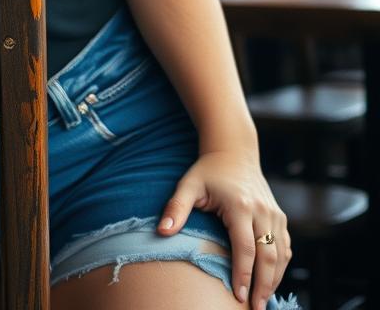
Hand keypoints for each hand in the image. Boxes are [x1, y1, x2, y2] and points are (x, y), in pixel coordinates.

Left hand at [158, 151, 290, 308]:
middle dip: (263, 286)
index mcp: (241, 206)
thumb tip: (161, 232)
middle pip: (268, 257)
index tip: (239, 297)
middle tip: (255, 308)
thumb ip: (176, 208)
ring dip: (274, 280)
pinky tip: (271, 281)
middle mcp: (263, 211)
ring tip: (263, 300)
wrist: (233, 151)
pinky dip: (280, 267)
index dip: (243, 275)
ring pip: (280, 255)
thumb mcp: (188, 185)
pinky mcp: (280, 217)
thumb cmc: (207, 171)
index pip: (245, 248)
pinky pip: (285, 247)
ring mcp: (275, 214)